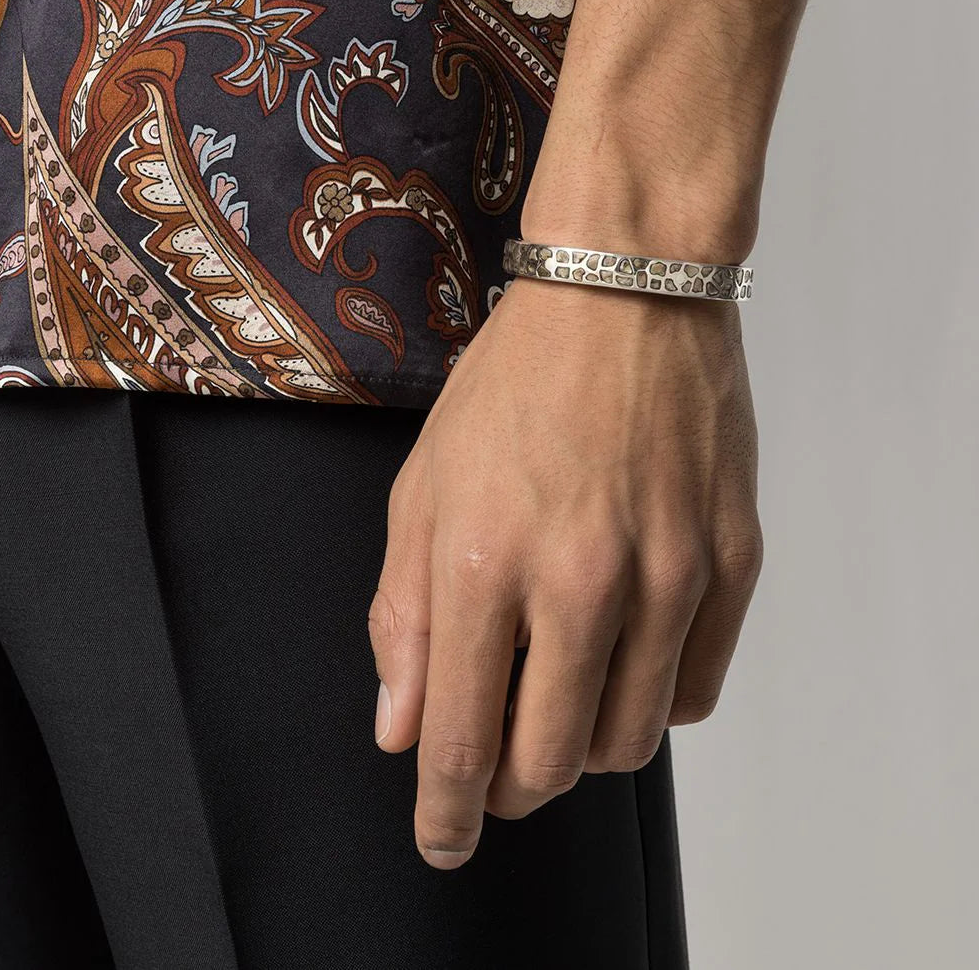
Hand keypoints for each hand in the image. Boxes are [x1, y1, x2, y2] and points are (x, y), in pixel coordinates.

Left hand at [368, 274, 762, 868]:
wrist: (624, 295)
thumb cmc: (513, 385)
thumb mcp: (424, 486)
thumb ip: (405, 617)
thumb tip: (403, 730)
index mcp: (484, 560)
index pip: (462, 740)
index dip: (446, 813)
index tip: (443, 839)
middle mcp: (582, 580)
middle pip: (550, 764)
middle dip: (510, 787)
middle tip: (497, 756)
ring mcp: (670, 575)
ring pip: (628, 741)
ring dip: (581, 741)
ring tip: (560, 686)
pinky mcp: (732, 563)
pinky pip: (695, 692)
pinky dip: (652, 698)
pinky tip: (626, 651)